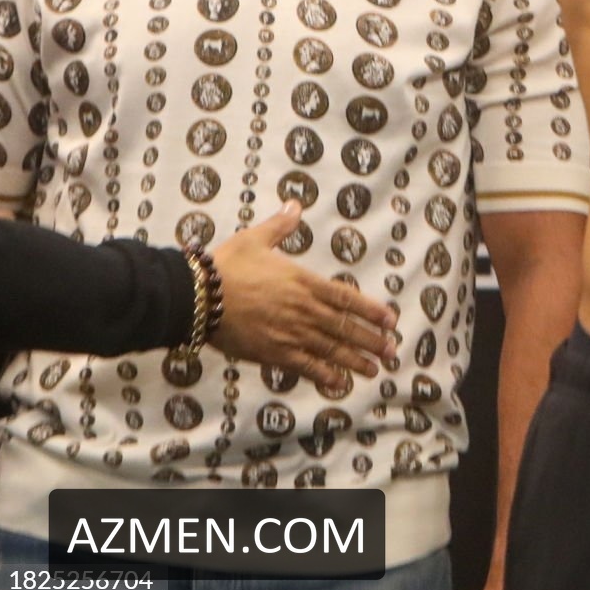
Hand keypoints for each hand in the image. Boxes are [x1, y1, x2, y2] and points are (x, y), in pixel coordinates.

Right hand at [209, 201, 398, 394]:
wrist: (197, 297)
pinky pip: (304, 367)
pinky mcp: (272, 353)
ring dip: (354, 360)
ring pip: (330, 349)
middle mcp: (302, 309)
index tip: (390, 320)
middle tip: (392, 351)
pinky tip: (338, 384)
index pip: (346, 297)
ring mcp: (289, 333)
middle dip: (371, 340)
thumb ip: (280, 226)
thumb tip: (294, 205)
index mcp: (303, 281)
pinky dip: (323, 375)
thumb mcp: (256, 238)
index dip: (370, 310)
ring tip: (374, 369)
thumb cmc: (227, 266)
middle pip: (344, 327)